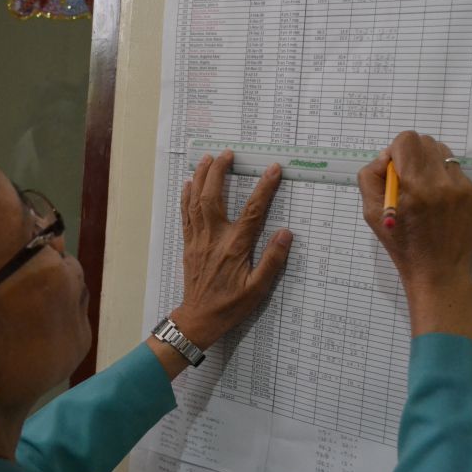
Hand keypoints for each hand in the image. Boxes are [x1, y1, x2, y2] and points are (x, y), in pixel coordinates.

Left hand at [169, 150, 291, 349]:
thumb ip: (272, 260)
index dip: (264, 188)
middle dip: (219, 171)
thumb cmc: (230, 306)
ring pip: (195, 201)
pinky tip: (188, 183)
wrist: (199, 318)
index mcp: (234, 247)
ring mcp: (198, 239)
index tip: (273, 169)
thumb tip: (285, 233)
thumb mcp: (258, 289)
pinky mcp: (189, 243)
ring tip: (207, 158)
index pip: (252, 211)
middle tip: (228, 153)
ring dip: (200, 177)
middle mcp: (214, 238)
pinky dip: (186, 196)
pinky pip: (185, 214)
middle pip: (213, 197)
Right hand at [358, 131, 471, 341]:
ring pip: (443, 153)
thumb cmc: (402, 246)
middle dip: (411, 155)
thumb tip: (385, 159)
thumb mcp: (372, 215)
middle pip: (425, 141)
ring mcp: (464, 188)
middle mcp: (443, 182)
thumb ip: (370, 179)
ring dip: (429, 164)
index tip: (392, 170)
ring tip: (423, 190)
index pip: (407, 141)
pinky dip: (443, 181)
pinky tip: (438, 204)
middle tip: (405, 180)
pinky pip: (456, 172)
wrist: (439, 273)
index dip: (395, 151)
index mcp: (416, 187)